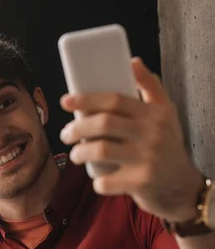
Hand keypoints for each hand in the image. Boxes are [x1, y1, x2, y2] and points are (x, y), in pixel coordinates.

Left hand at [59, 58, 202, 221]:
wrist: (182, 186)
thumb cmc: (167, 147)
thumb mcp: (166, 114)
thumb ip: (151, 87)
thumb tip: (132, 62)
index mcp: (155, 113)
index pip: (115, 100)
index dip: (87, 99)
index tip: (66, 101)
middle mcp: (152, 133)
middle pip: (104, 123)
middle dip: (77, 128)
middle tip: (66, 134)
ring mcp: (147, 158)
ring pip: (101, 150)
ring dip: (80, 153)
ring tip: (76, 155)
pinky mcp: (141, 182)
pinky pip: (106, 180)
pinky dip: (96, 181)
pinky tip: (97, 178)